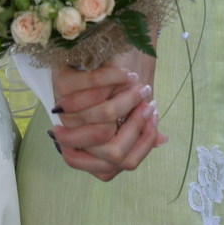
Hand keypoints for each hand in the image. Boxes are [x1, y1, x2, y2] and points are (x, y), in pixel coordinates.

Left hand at [48, 59, 166, 180]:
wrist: (84, 58)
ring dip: (128, 100)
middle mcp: (73, 139)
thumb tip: (162, 140)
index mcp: (87, 153)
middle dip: (136, 125)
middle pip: (113, 151)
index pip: (116, 166)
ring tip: (140, 87)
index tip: (153, 119)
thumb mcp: (123, 114)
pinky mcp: (61, 84)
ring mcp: (64, 113)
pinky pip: (91, 86)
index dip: (141, 145)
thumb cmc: (106, 94)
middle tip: (148, 104)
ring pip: (104, 118)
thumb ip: (138, 129)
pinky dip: (112, 78)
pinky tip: (126, 74)